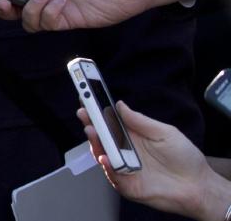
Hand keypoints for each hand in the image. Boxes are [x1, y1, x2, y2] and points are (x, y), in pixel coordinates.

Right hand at [78, 101, 230, 220]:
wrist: (199, 186)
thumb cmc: (185, 159)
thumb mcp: (165, 133)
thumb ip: (141, 121)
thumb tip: (120, 105)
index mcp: (131, 136)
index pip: (109, 122)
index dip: (97, 110)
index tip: (87, 98)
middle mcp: (125, 151)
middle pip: (101, 137)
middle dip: (90, 123)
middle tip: (84, 113)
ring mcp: (124, 168)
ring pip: (101, 154)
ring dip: (94, 142)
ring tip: (92, 131)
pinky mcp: (127, 185)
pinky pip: (112, 176)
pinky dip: (106, 167)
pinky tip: (105, 157)